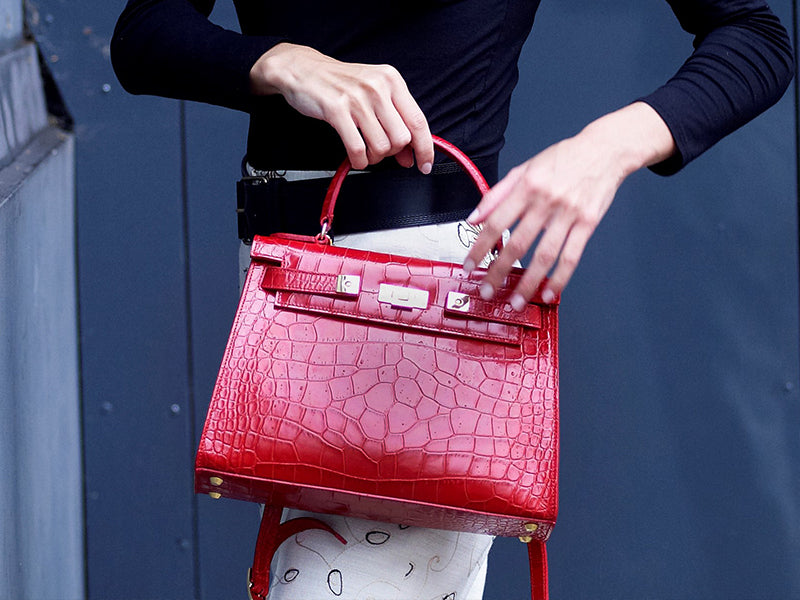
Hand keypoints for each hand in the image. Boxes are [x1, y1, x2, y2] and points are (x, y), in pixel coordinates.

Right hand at [250, 43, 433, 171]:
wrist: (304, 70)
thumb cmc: (340, 83)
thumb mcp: (373, 92)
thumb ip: (394, 120)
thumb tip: (410, 154)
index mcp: (392, 81)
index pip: (418, 121)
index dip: (425, 149)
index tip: (424, 165)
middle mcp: (378, 87)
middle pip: (401, 138)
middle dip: (392, 153)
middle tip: (380, 152)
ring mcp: (357, 99)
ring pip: (381, 146)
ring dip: (374, 158)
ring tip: (366, 153)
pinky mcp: (336, 110)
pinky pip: (358, 148)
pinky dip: (359, 160)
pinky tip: (356, 157)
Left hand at [463, 102, 675, 308]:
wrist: (605, 149)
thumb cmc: (564, 158)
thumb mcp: (525, 168)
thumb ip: (496, 194)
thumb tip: (473, 218)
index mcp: (526, 186)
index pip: (495, 222)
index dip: (480, 247)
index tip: (469, 266)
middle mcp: (546, 200)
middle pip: (518, 244)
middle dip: (499, 272)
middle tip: (488, 291)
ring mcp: (568, 213)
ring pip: (544, 256)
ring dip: (528, 283)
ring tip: (516, 301)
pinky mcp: (588, 223)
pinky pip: (571, 256)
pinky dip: (559, 278)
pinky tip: (549, 292)